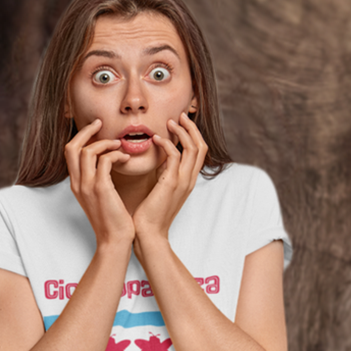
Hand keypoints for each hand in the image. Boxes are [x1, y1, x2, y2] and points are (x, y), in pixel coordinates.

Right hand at [65, 119, 134, 248]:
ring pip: (87, 151)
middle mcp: (78, 183)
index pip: (70, 152)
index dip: (81, 137)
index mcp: (77, 184)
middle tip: (100, 123)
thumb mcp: (100, 197)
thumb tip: (107, 162)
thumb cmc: (113, 220)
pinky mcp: (100, 189)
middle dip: (86, 131)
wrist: (114, 241)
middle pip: (71, 147)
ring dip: (104, 143)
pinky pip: (104, 160)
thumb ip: (99, 180)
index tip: (96, 129)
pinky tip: (125, 158)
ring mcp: (87, 186)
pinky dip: (115, 154)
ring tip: (118, 144)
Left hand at [132, 113, 206, 256]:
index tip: (181, 123)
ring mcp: (183, 181)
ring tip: (170, 122)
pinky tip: (156, 138)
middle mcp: (190, 180)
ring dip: (182, 132)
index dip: (192, 134)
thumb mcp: (160, 190)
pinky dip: (167, 144)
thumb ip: (164, 174)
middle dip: (192, 128)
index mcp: (188, 181)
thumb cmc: (150, 214)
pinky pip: (175, 157)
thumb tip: (159, 160)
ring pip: (193, 148)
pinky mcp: (172, 183)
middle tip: (180, 116)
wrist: (149, 234)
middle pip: (201, 146)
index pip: (199, 152)